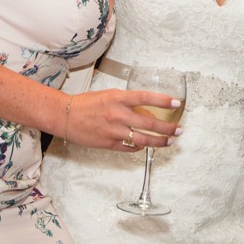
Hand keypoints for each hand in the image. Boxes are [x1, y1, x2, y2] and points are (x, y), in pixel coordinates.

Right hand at [60, 89, 180, 151]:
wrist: (65, 116)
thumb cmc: (86, 103)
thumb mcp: (109, 95)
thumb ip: (127, 102)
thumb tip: (145, 110)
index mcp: (118, 98)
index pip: (146, 98)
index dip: (163, 101)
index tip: (177, 102)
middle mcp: (118, 114)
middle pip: (150, 123)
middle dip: (168, 128)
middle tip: (179, 129)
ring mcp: (114, 131)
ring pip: (143, 139)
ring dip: (159, 142)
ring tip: (169, 141)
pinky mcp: (109, 144)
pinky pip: (129, 148)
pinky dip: (139, 148)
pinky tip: (144, 146)